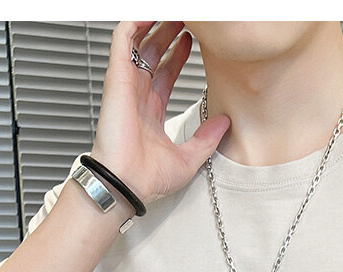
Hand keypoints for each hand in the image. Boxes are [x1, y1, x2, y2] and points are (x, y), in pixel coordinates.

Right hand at [90, 21, 230, 208]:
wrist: (125, 183)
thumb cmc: (146, 179)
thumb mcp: (188, 159)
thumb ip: (206, 139)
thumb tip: (225, 123)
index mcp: (150, 113)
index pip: (164, 73)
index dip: (178, 54)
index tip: (192, 41)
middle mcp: (136, 96)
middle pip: (152, 52)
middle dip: (168, 32)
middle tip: (186, 19)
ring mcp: (126, 85)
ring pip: (137, 41)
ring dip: (154, 23)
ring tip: (174, 13)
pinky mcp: (117, 77)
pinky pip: (122, 38)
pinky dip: (135, 22)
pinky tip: (152, 13)